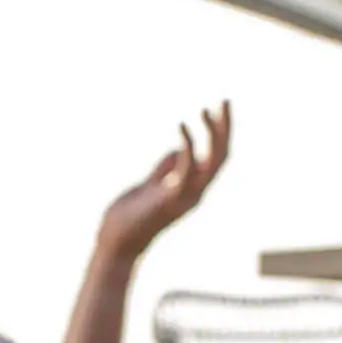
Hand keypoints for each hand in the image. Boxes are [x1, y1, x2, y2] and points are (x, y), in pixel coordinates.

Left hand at [95, 101, 231, 263]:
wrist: (117, 242)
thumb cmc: (130, 216)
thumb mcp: (150, 186)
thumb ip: (164, 169)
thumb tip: (174, 151)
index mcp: (192, 188)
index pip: (217, 157)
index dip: (221, 132)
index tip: (218, 107)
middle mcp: (195, 193)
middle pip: (221, 156)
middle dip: (225, 128)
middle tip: (224, 100)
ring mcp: (185, 196)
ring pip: (212, 162)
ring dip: (211, 134)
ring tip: (204, 109)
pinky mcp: (169, 197)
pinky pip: (186, 167)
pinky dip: (187, 145)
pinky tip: (181, 124)